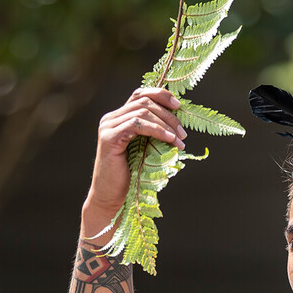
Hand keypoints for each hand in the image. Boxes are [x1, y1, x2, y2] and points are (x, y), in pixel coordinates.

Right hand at [82, 88, 185, 242]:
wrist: (111, 198)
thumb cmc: (131, 177)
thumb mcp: (146, 150)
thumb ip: (155, 134)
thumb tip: (179, 126)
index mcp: (120, 118)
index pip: (140, 94)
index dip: (161, 95)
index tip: (179, 106)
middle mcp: (112, 118)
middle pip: (144, 101)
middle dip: (168, 115)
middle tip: (183, 133)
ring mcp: (108, 127)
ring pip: (142, 112)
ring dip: (166, 124)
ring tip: (180, 140)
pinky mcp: (109, 137)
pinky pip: (137, 125)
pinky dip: (157, 130)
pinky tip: (169, 140)